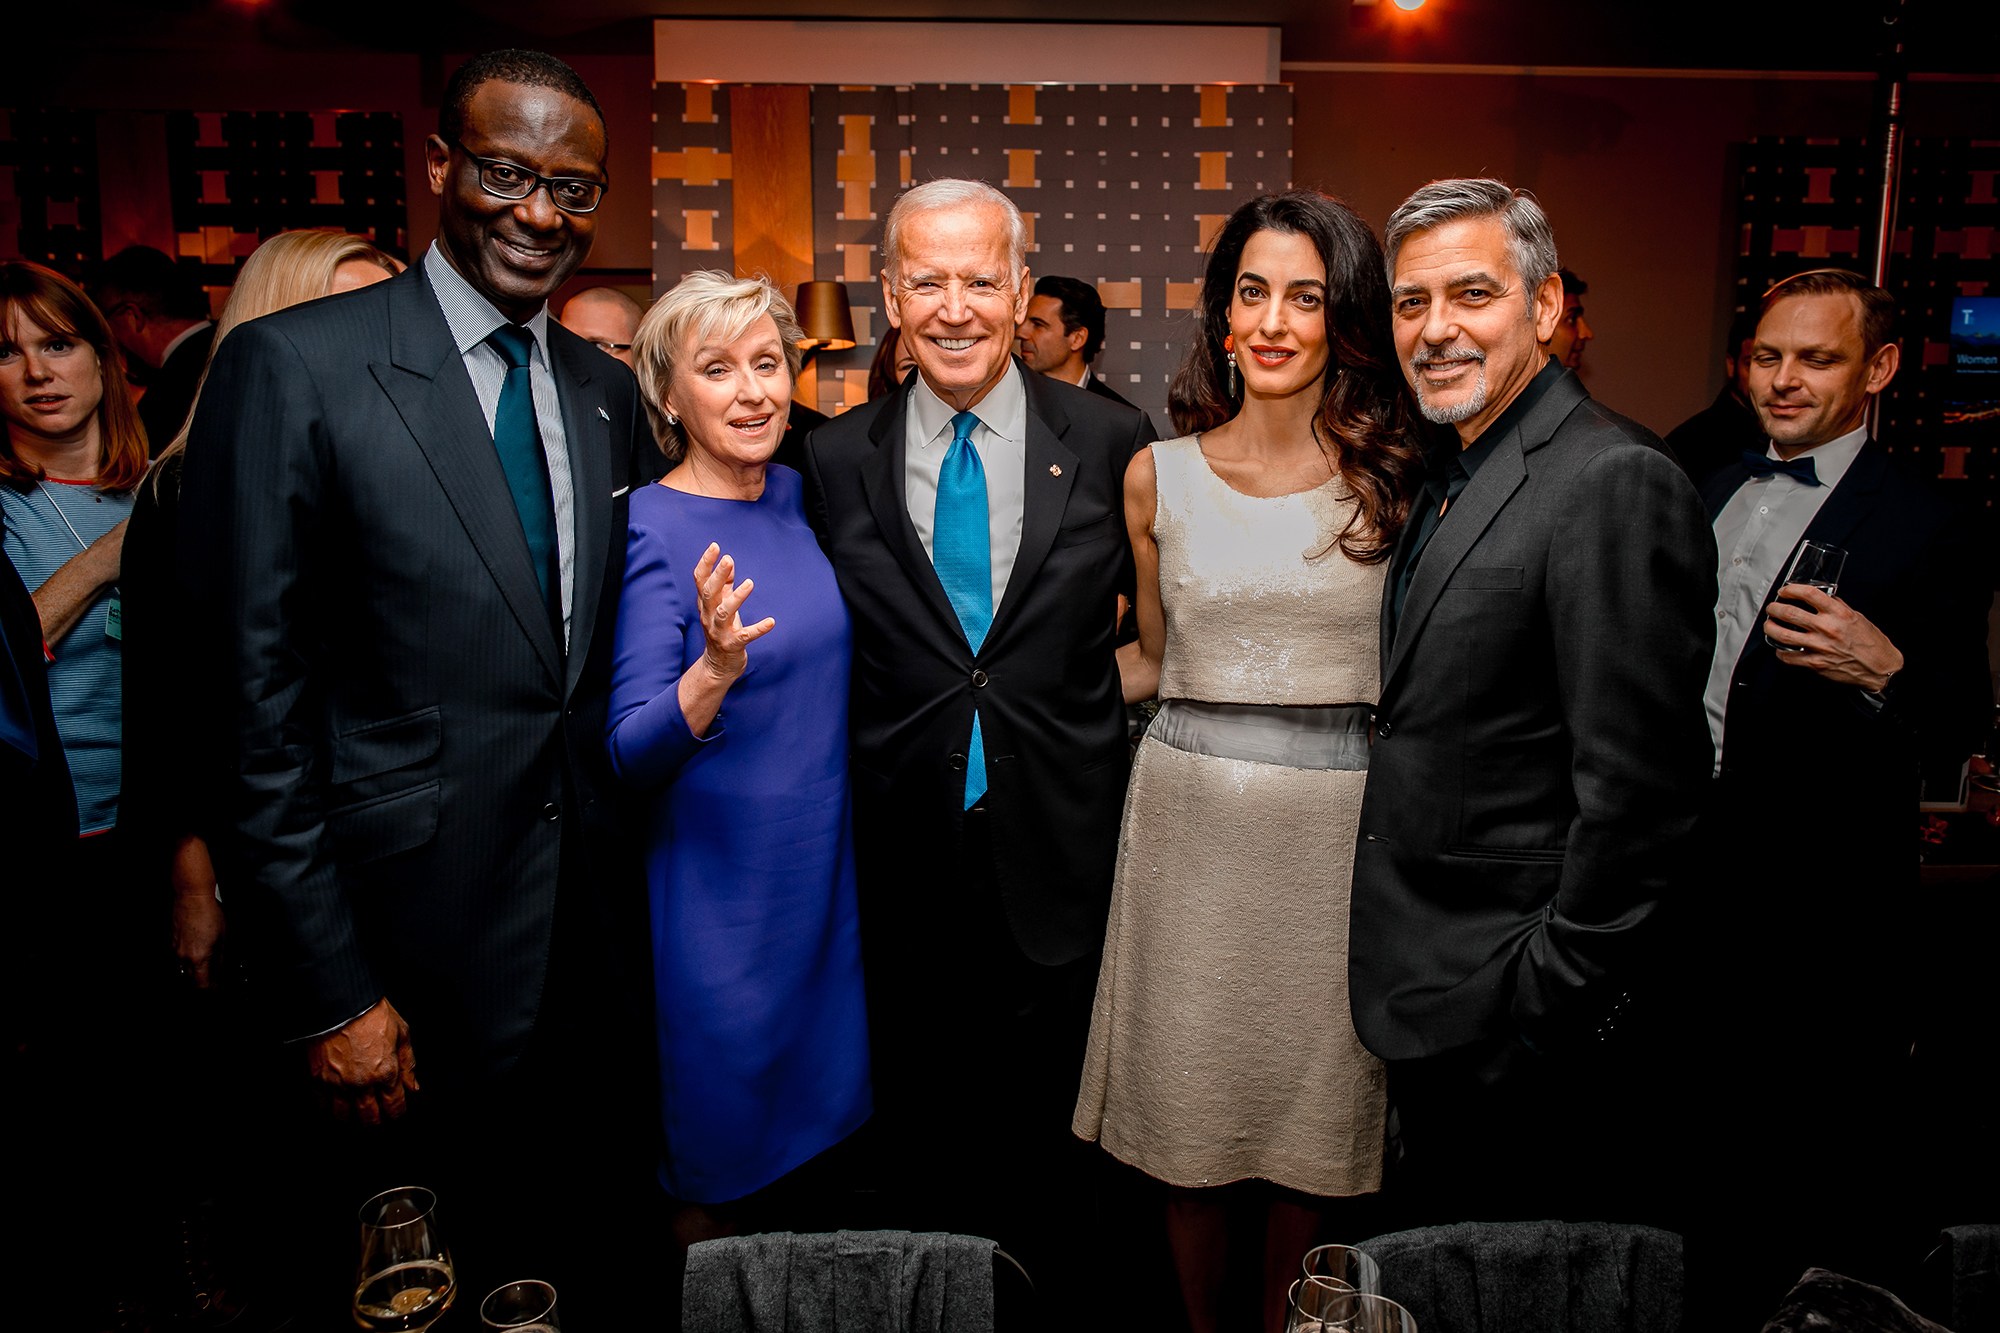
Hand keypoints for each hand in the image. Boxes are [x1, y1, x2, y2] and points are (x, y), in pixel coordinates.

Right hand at [169, 836, 224, 988]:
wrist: (192, 898)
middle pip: (191, 979)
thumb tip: (221, 969)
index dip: (211, 989)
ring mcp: (175, 950)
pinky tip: (196, 952)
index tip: (216, 988)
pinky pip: (178, 958)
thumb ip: (221, 957)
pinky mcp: (171, 943)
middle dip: (201, 981)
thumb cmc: (210, 914)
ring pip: (183, 969)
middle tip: (212, 978)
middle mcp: (184, 957)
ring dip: (194, 971)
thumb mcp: (223, 937)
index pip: (203, 984)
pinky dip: (187, 959)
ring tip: (204, 966)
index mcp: (199, 958)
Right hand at [306, 997, 418, 1125]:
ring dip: (351, 1117)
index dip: (397, 1113)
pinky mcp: (317, 1078)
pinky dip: (328, 1108)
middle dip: (375, 1120)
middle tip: (377, 1116)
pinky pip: (321, 1104)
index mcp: (386, 1073)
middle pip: (369, 1118)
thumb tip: (413, 1087)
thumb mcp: (402, 1034)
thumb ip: (408, 1064)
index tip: (396, 1111)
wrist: (341, 1002)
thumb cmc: (373, 1013)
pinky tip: (334, 1104)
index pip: (394, 1108)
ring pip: (343, 1116)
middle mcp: (362, 1084)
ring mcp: (337, 1083)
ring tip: (355, 1112)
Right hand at [691, 542, 775, 681]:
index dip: (706, 563)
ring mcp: (719, 632)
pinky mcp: (732, 645)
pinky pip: (745, 636)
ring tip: (750, 583)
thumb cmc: (722, 631)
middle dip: (717, 576)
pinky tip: (771, 622)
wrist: (717, 667)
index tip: (715, 546)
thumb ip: (724, 586)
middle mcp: (708, 617)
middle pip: (709, 593)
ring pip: (723, 613)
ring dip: (736, 598)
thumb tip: (729, 562)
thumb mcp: (721, 606)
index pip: (700, 580)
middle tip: (728, 559)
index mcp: (705, 605)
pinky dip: (758, 629)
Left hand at [1762, 583, 1903, 690]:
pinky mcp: (1815, 663)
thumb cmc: (1871, 643)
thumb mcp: (1857, 617)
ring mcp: (1820, 646)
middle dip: (1774, 608)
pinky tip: (1780, 647)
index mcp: (1839, 613)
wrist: (1880, 667)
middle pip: (1789, 613)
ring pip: (1783, 634)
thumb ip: (1837, 607)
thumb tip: (1822, 598)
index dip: (1791, 590)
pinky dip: (1780, 651)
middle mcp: (1827, 628)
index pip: (1809, 594)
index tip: (1785, 591)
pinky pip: (1788, 656)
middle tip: (1772, 608)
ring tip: (1769, 625)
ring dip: (1771, 628)